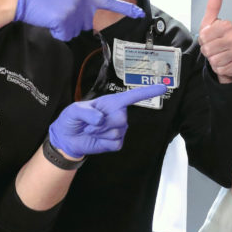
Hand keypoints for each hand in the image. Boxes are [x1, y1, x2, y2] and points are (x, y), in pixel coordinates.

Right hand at [13, 0, 142, 40]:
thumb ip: (80, 1)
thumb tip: (88, 16)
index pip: (108, 1)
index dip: (125, 9)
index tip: (140, 13)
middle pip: (87, 23)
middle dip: (73, 22)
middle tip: (56, 11)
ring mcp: (74, 10)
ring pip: (75, 31)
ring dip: (64, 27)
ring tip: (51, 13)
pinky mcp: (64, 20)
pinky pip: (65, 35)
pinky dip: (56, 32)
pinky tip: (48, 20)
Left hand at [48, 84, 167, 157]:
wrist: (67, 138)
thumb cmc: (71, 119)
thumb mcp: (73, 110)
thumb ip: (86, 112)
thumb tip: (101, 118)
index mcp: (111, 102)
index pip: (133, 96)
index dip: (148, 92)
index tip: (163, 88)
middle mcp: (118, 114)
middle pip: (121, 118)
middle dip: (103, 123)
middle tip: (90, 124)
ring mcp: (119, 129)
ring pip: (116, 132)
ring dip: (100, 133)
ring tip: (91, 130)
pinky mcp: (116, 142)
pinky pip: (115, 143)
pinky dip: (102, 142)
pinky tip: (97, 139)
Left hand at [198, 0, 231, 82]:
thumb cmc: (220, 38)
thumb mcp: (213, 22)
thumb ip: (213, 6)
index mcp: (228, 26)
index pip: (203, 35)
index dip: (203, 39)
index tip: (210, 37)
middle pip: (207, 49)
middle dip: (208, 50)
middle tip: (215, 47)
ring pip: (213, 60)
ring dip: (213, 59)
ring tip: (220, 54)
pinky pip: (219, 69)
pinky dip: (219, 67)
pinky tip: (224, 62)